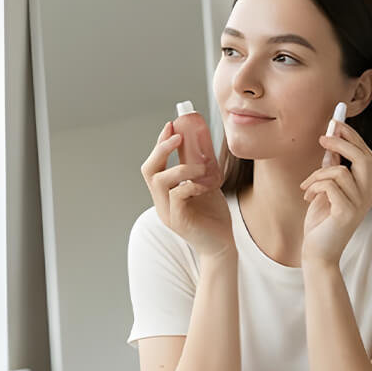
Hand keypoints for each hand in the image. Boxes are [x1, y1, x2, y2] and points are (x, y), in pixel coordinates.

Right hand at [141, 121, 232, 258]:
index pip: (154, 164)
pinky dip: (190, 185)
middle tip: (178, 136)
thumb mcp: (206, 186)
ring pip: (160, 181)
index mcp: (165, 193)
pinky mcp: (177, 221)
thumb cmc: (214, 216)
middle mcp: (161, 202)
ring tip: (202, 167)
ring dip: (181, 167)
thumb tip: (201, 142)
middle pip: (149, 170)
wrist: (222, 245)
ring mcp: (167, 212)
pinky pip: (177, 195)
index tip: (171, 125)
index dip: (160, 144)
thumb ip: (199, 169)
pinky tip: (204, 186)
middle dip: (162, 149)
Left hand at [300, 116, 371, 267]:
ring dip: (318, 173)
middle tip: (323, 137)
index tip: (336, 123)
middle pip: (364, 157)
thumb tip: (330, 146)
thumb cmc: (320, 225)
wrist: (317, 255)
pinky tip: (307, 196)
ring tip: (306, 185)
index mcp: (364, 189)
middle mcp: (367, 195)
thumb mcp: (324, 192)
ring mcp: (359, 205)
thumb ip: (330, 171)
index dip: (352, 138)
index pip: (366, 156)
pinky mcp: (347, 213)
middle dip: (343, 142)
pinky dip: (315, 185)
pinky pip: (330, 185)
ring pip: (341, 171)